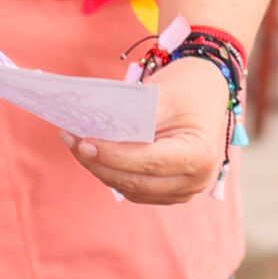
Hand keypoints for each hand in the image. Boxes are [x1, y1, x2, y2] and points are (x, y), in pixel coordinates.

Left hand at [65, 56, 234, 204]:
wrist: (209, 90)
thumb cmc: (188, 87)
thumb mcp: (163, 94)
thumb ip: (132, 118)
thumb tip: (93, 132)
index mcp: (199, 155)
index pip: (148, 162)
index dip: (112, 155)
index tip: (83, 141)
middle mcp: (195, 181)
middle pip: (135, 181)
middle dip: (97, 162)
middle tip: (69, 138)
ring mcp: (183, 190)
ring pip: (129, 188)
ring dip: (99, 168)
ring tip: (74, 142)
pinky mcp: (169, 191)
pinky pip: (133, 188)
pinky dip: (111, 172)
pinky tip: (92, 152)